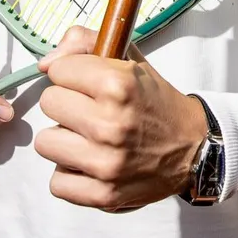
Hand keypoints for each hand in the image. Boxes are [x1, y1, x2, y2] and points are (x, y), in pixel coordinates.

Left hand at [34, 26, 207, 210]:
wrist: (192, 148)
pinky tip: (89, 165)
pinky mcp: (103, 194)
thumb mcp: (130, 61)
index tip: (88, 84)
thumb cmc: (155, 104)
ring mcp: (105, 162)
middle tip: (89, 111)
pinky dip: (70, 175)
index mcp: (118, 85)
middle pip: (48, 103)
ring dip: (64, 140)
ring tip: (88, 138)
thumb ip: (85, 43)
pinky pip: (56, 182)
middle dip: (67, 104)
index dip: (73, 75)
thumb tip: (44, 64)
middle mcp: (110, 124)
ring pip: (45, 142)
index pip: (57, 71)